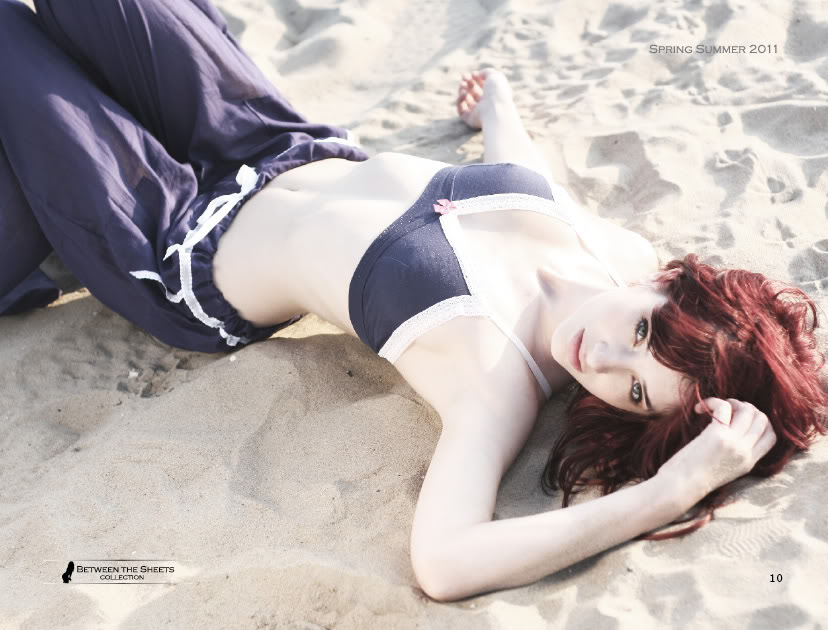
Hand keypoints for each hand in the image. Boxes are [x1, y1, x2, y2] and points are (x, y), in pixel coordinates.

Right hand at [456, 68, 512, 128]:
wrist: (495, 110)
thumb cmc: (497, 92)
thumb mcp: (494, 76)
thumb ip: (486, 72)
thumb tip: (476, 74)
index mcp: (494, 94)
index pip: (482, 86)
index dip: (476, 78)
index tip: (472, 74)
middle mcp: (486, 104)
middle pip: (473, 91)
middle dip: (467, 82)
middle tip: (464, 77)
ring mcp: (477, 112)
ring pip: (465, 99)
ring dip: (462, 89)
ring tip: (463, 85)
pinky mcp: (469, 119)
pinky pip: (461, 109)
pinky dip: (460, 99)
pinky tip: (463, 94)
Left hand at [656, 398, 776, 503]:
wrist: (681, 486)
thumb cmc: (694, 477)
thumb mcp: (726, 470)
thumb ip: (735, 454)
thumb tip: (732, 431)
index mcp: (749, 462)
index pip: (771, 436)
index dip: (760, 422)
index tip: (741, 418)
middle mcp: (745, 452)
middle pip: (761, 419)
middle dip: (746, 407)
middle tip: (727, 409)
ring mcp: (733, 443)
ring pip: (747, 410)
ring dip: (732, 402)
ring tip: (714, 407)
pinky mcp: (717, 435)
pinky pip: (724, 407)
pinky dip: (713, 401)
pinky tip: (699, 409)